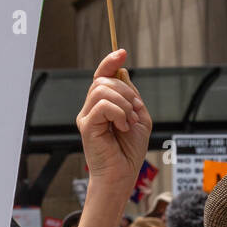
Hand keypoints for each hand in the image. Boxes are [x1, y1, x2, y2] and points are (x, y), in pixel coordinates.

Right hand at [77, 50, 151, 193]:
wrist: (123, 174)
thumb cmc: (129, 151)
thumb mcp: (139, 117)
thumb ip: (132, 96)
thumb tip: (122, 72)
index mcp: (103, 105)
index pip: (102, 76)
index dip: (110, 62)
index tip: (122, 53)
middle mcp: (91, 109)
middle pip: (103, 80)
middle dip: (126, 91)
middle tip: (134, 112)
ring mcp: (87, 117)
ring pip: (101, 90)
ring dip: (123, 103)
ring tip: (128, 121)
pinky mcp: (86, 126)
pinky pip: (102, 105)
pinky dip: (118, 112)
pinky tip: (122, 126)